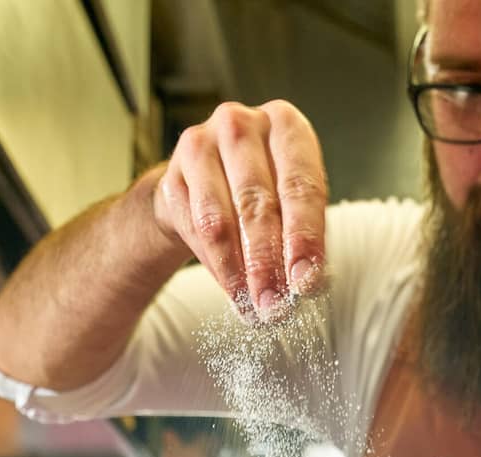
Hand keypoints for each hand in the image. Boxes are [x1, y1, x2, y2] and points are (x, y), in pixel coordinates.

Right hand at [154, 100, 327, 318]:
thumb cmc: (264, 191)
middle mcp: (242, 126)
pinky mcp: (172, 174)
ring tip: (251, 306)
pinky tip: (231, 290)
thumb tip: (308, 285)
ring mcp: (201, 145)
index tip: (306, 282)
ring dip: (236, 273)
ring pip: (218, 221)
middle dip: (267, 264)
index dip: (305, 239)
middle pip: (257, 204)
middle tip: (274, 306)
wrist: (207, 182)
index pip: (300, 186)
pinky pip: (193, 230)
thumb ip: (303, 237)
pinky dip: (215, 267)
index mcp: (286, 125)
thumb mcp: (293, 203)